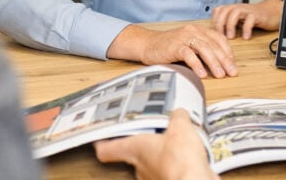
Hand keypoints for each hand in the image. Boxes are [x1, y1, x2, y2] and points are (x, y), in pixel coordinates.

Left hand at [94, 108, 218, 179]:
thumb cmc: (180, 160)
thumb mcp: (181, 127)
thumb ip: (177, 118)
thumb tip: (178, 113)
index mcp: (136, 149)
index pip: (107, 150)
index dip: (102, 143)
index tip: (99, 138)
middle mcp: (140, 167)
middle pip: (131, 156)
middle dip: (142, 145)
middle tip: (149, 134)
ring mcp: (153, 179)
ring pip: (150, 166)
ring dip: (160, 157)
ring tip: (174, 145)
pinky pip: (167, 173)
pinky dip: (174, 167)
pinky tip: (186, 159)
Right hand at [107, 24, 237, 78]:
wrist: (148, 44)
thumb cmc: (170, 47)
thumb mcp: (189, 44)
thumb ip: (202, 50)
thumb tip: (220, 64)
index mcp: (199, 30)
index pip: (219, 39)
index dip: (228, 52)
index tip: (233, 65)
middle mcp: (193, 31)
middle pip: (214, 45)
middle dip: (225, 60)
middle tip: (232, 72)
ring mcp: (184, 38)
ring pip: (204, 49)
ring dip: (214, 63)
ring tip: (220, 75)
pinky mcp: (174, 46)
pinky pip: (189, 55)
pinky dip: (197, 65)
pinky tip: (202, 74)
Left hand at [211, 0, 282, 38]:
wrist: (272, 12)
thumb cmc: (254, 18)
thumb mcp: (240, 20)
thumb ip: (229, 24)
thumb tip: (216, 35)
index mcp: (233, 9)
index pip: (218, 10)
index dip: (214, 21)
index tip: (213, 33)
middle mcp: (239, 7)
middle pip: (224, 10)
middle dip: (220, 23)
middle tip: (220, 36)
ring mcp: (248, 10)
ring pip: (235, 12)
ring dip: (230, 25)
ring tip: (231, 37)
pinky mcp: (258, 15)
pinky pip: (250, 19)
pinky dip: (246, 28)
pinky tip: (246, 37)